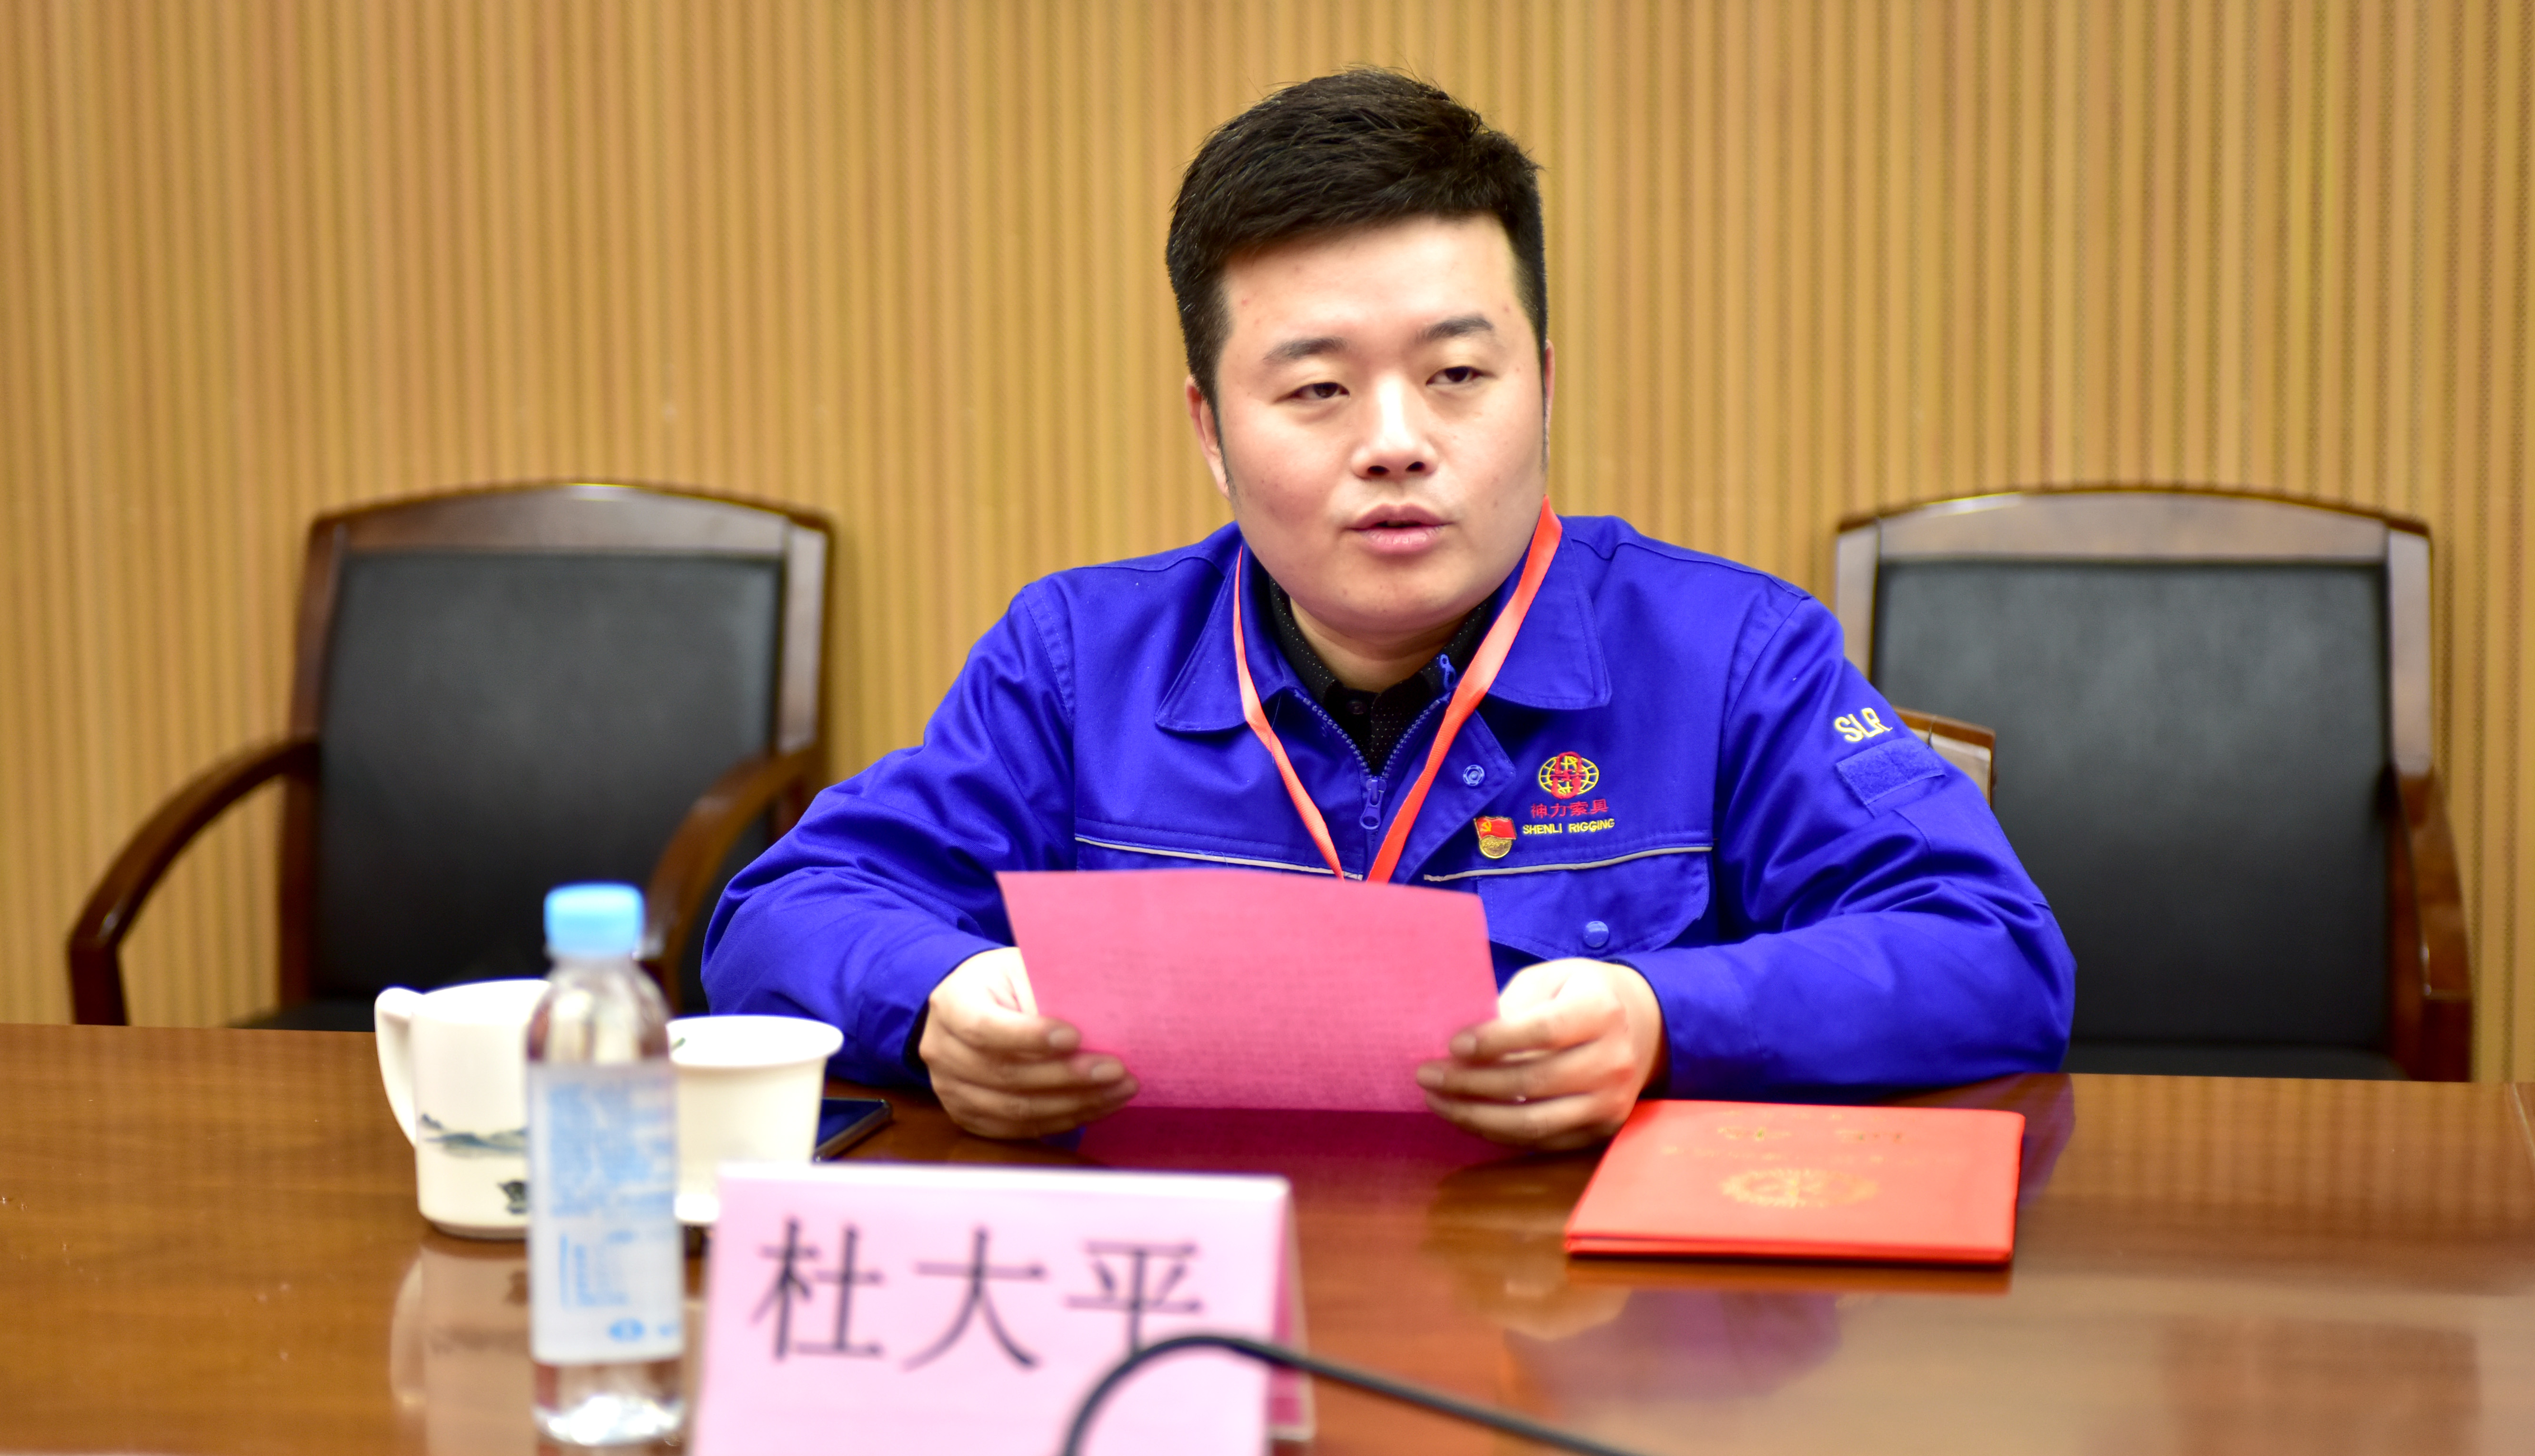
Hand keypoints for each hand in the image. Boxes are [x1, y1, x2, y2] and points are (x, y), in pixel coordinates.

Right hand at [917, 947, 1137, 1138]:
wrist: (972, 1005)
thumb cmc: (1005, 982)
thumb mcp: (1020, 968)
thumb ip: (1046, 992)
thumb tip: (1095, 1022)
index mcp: (951, 1003)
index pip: (984, 1028)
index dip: (1029, 1036)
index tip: (1075, 1036)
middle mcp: (941, 1050)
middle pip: (1004, 1074)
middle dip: (1066, 1076)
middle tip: (1115, 1070)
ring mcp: (951, 1090)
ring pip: (1015, 1108)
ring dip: (1075, 1103)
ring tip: (1119, 1090)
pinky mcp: (970, 1117)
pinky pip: (1020, 1129)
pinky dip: (1064, 1119)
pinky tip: (1099, 1105)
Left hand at [1416, 958, 1667, 1150]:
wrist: (1638, 1027)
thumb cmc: (1578, 995)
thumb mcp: (1548, 980)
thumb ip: (1511, 1005)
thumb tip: (1461, 1043)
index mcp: (1600, 1012)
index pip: (1544, 1032)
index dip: (1495, 1041)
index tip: (1453, 1045)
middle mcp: (1613, 1060)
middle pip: (1533, 1081)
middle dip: (1471, 1083)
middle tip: (1426, 1075)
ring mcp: (1610, 1102)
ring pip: (1534, 1122)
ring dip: (1476, 1116)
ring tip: (1436, 1100)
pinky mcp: (1601, 1131)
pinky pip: (1541, 1141)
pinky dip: (1497, 1132)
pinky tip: (1466, 1115)